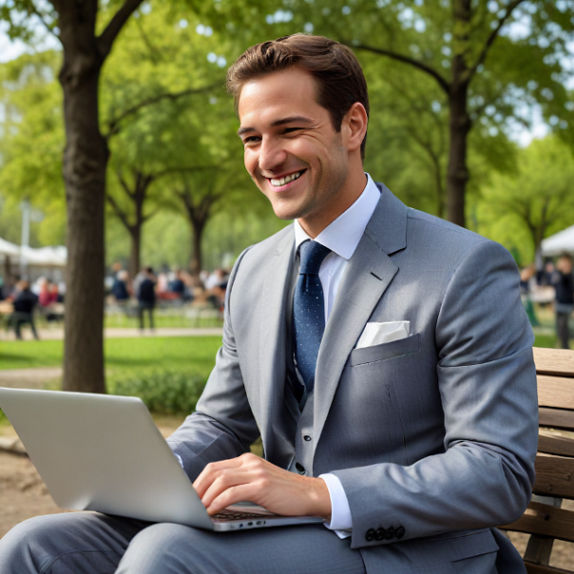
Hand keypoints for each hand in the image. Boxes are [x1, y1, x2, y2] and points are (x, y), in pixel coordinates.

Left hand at [193, 453, 331, 520]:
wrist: (309, 494)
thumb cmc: (283, 493)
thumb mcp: (259, 482)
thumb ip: (240, 483)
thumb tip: (215, 496)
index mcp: (247, 460)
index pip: (215, 467)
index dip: (199, 481)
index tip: (190, 496)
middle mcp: (250, 462)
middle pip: (214, 471)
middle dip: (197, 488)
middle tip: (188, 503)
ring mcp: (256, 472)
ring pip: (220, 480)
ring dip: (205, 497)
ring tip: (198, 510)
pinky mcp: (261, 485)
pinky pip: (232, 492)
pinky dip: (218, 501)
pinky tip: (212, 510)